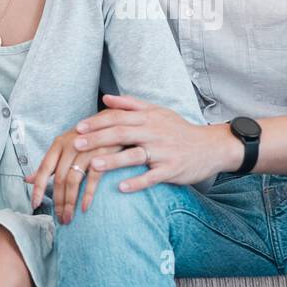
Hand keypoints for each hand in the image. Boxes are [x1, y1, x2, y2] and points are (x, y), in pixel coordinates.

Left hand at [27, 129, 122, 224]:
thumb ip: (49, 163)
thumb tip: (27, 180)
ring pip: (73, 181)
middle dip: (58, 202)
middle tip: (59, 218)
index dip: (38, 188)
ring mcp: (87, 149)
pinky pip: (92, 179)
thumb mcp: (66, 146)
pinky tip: (85, 207)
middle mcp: (71, 145)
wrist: (115, 122)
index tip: (35, 205)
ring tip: (69, 217)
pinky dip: (88, 195)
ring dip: (70, 202)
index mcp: (58, 144)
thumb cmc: (88, 137)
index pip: (43, 169)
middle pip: (59, 178)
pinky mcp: (103, 154)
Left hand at [71, 94, 242, 191]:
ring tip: (94, 165)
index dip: (97, 122)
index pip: (118, 117)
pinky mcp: (171, 169)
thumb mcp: (157, 112)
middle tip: (76, 145)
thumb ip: (131, 105)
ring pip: (135, 155)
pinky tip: (121, 188)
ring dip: (114, 161)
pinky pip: (152, 177)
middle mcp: (155, 132)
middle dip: (98, 139)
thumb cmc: (178, 130)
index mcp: (149, 118)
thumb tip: (105, 98)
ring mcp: (163, 152)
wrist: (210, 147)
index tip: (78, 127)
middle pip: (122, 134)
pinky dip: (137, 182)